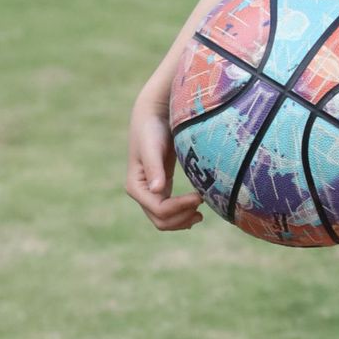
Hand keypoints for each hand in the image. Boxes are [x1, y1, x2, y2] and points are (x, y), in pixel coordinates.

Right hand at [125, 90, 203, 231]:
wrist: (153, 117)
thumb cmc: (152, 129)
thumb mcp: (152, 147)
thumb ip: (154, 167)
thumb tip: (157, 190)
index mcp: (136, 186)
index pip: (160, 209)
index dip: (180, 207)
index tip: (200, 196)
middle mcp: (141, 193)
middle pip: (161, 220)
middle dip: (182, 218)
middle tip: (202, 207)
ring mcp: (150, 193)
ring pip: (165, 220)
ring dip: (182, 221)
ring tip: (201, 214)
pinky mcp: (161, 189)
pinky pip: (170, 211)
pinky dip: (182, 214)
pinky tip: (195, 210)